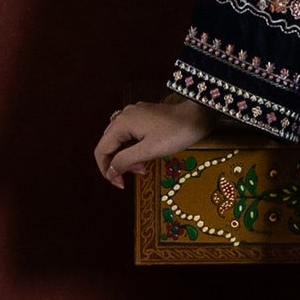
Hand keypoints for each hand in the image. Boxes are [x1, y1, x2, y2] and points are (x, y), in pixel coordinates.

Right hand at [95, 96, 212, 187]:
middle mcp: (123, 116)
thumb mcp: (149, 151)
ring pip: (120, 141)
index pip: (101, 150)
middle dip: (117, 164)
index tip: (119, 184)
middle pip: (108, 145)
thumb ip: (125, 161)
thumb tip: (110, 171)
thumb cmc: (175, 133)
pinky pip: (130, 135)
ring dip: (126, 157)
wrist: (198, 116)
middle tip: (133, 176)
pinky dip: (133, 149)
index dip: (106, 169)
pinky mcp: (144, 117)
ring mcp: (134, 115)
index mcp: (121, 124)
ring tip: (142, 168)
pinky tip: (145, 157)